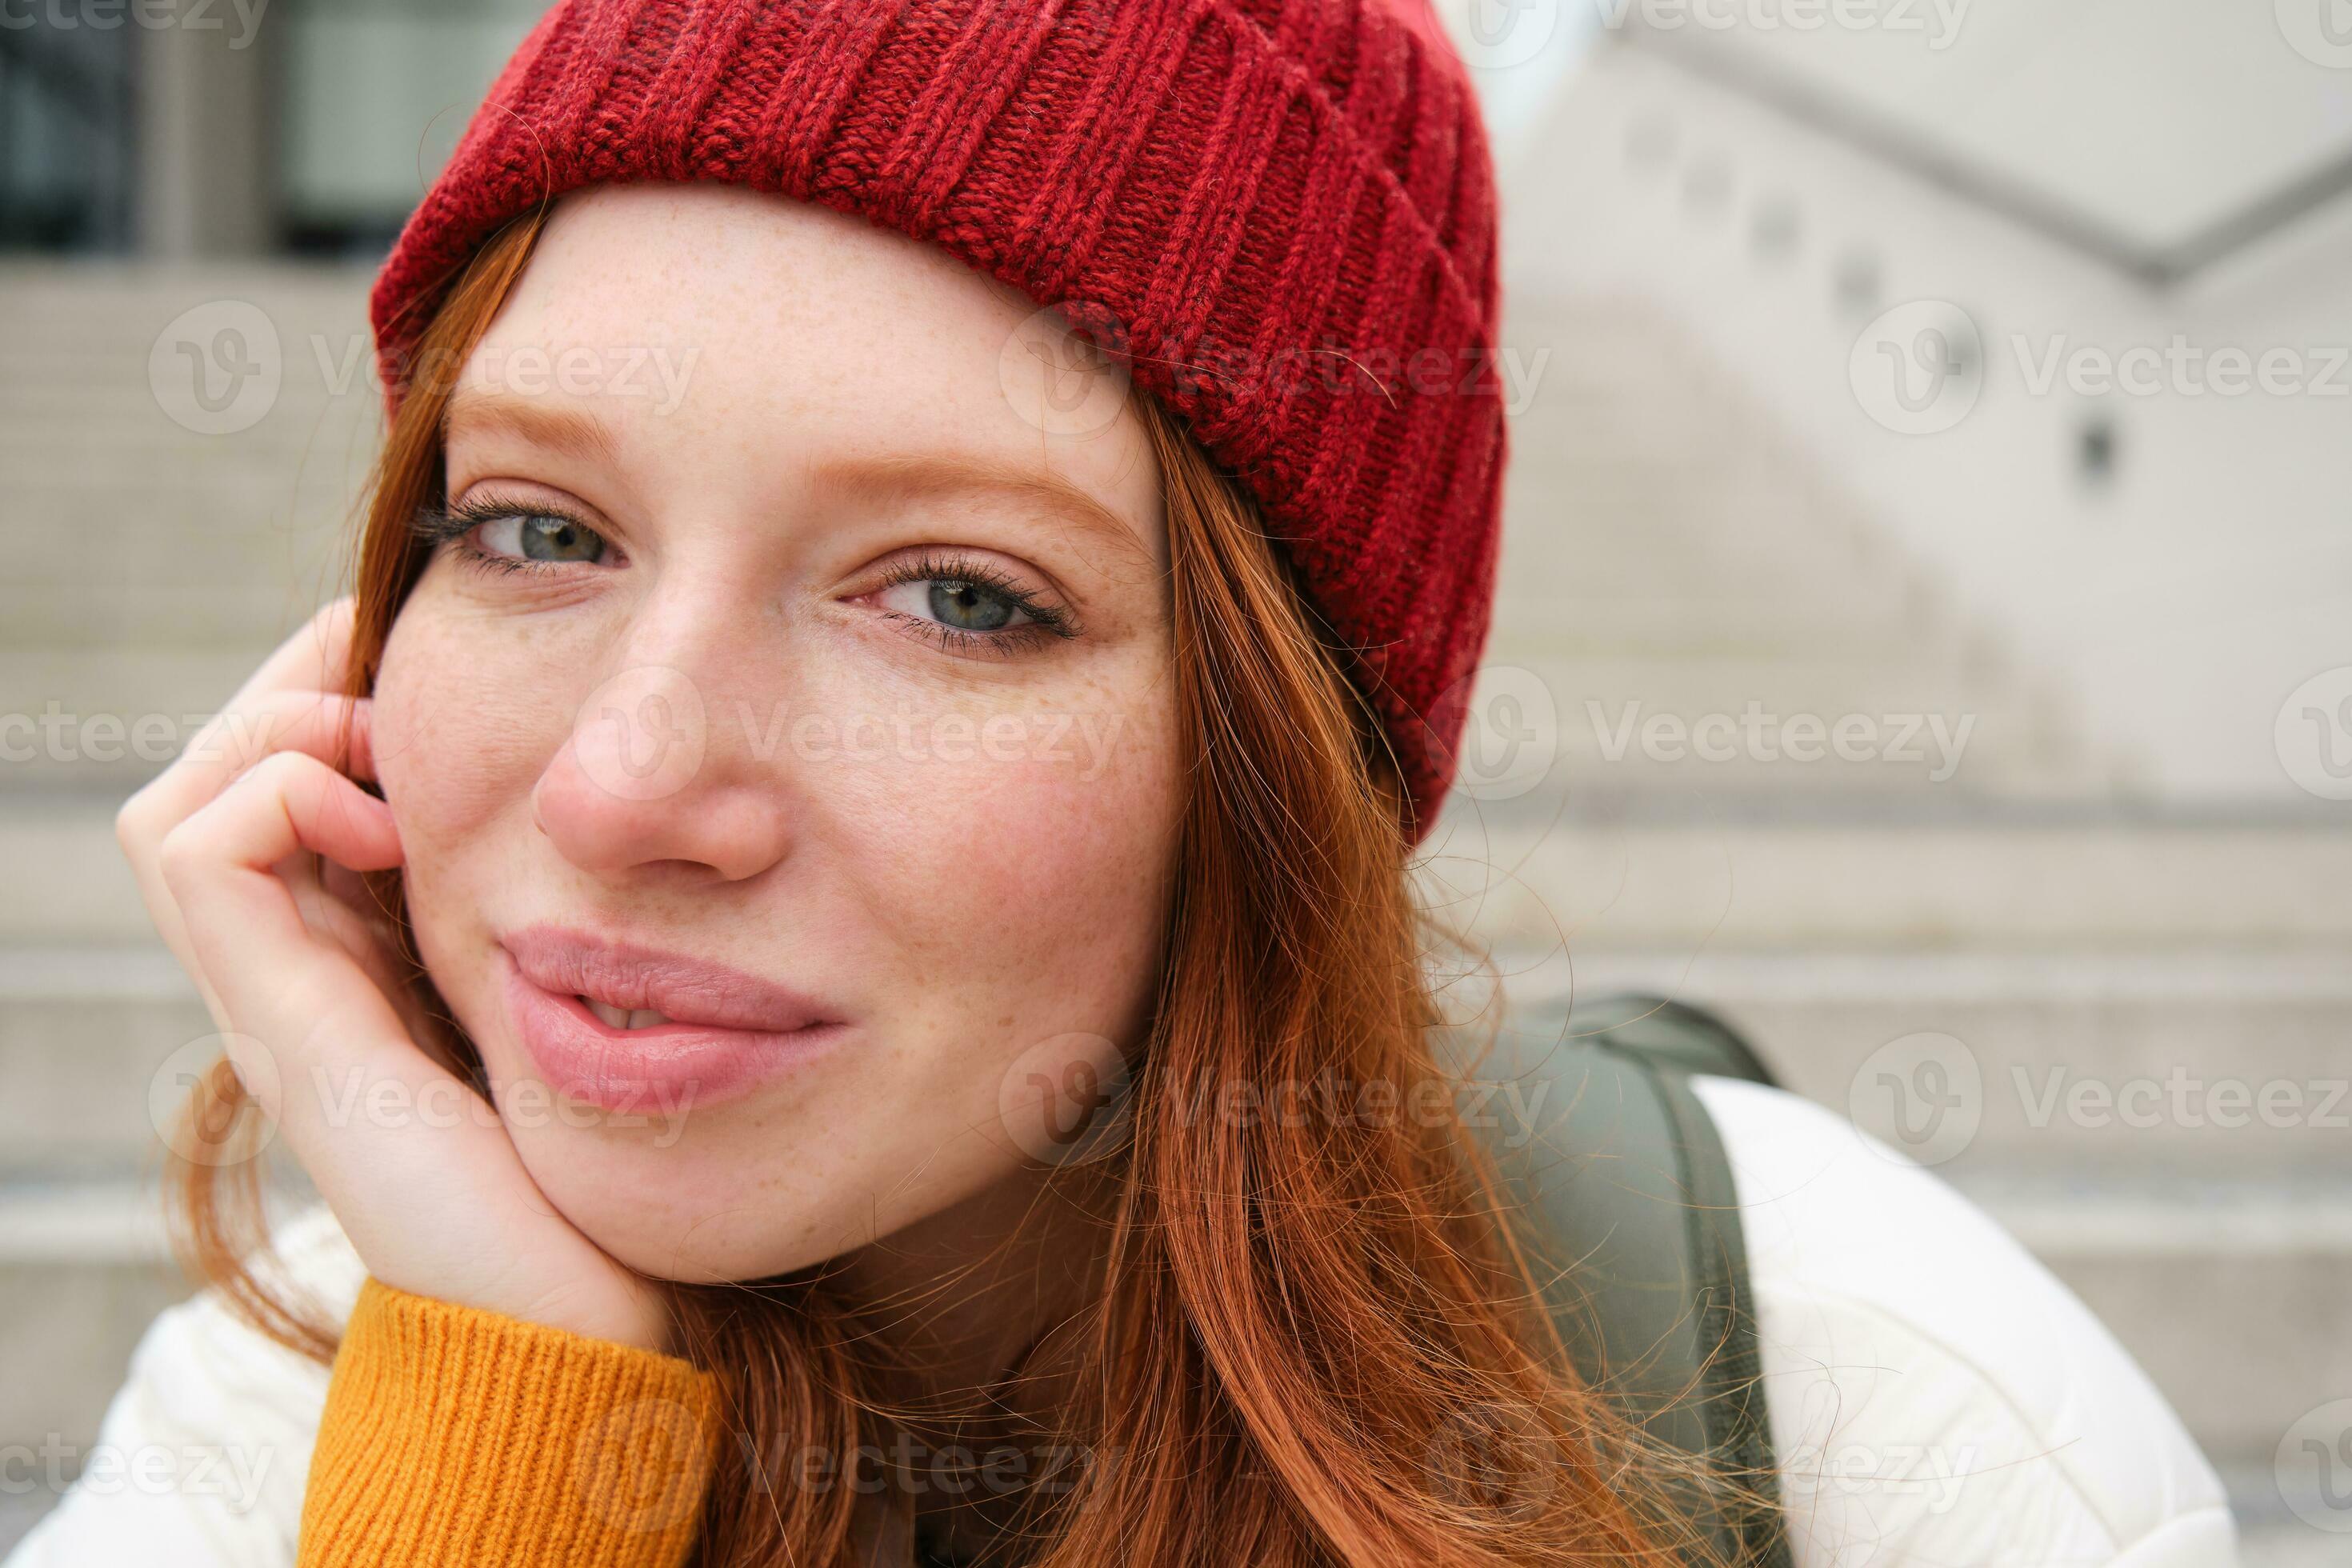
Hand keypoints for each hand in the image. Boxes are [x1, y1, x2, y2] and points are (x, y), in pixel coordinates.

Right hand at [116, 598, 670, 1352]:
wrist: (578, 1311)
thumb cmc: (603, 1158)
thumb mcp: (575, 989)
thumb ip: (558, 913)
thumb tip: (620, 797)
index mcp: (364, 958)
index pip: (287, 786)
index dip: (337, 696)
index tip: (436, 658)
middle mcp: (299, 976)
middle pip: (216, 778)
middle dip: (298, 690)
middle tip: (400, 669)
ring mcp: (277, 1005)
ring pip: (181, 804)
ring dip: (276, 729)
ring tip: (389, 743)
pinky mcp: (281, 1031)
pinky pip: (197, 852)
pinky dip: (278, 794)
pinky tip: (388, 819)